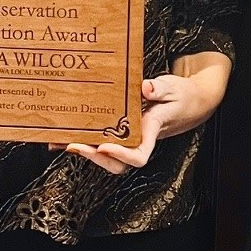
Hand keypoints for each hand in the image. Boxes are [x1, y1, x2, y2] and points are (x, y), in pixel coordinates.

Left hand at [65, 53, 231, 174]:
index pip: (139, 155)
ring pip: (107, 156)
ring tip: (61, 142)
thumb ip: (159, 88)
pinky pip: (103, 141)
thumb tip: (145, 88)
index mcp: (152, 130)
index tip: (104, 146)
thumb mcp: (173, 87)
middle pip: (117, 163)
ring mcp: (130, 137)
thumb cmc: (181, 95)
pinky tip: (64, 136)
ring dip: (85, 152)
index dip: (121, 155)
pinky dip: (84, 140)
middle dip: (94, 158)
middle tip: (72, 144)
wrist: (189, 101)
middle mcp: (139, 139)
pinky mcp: (123, 131)